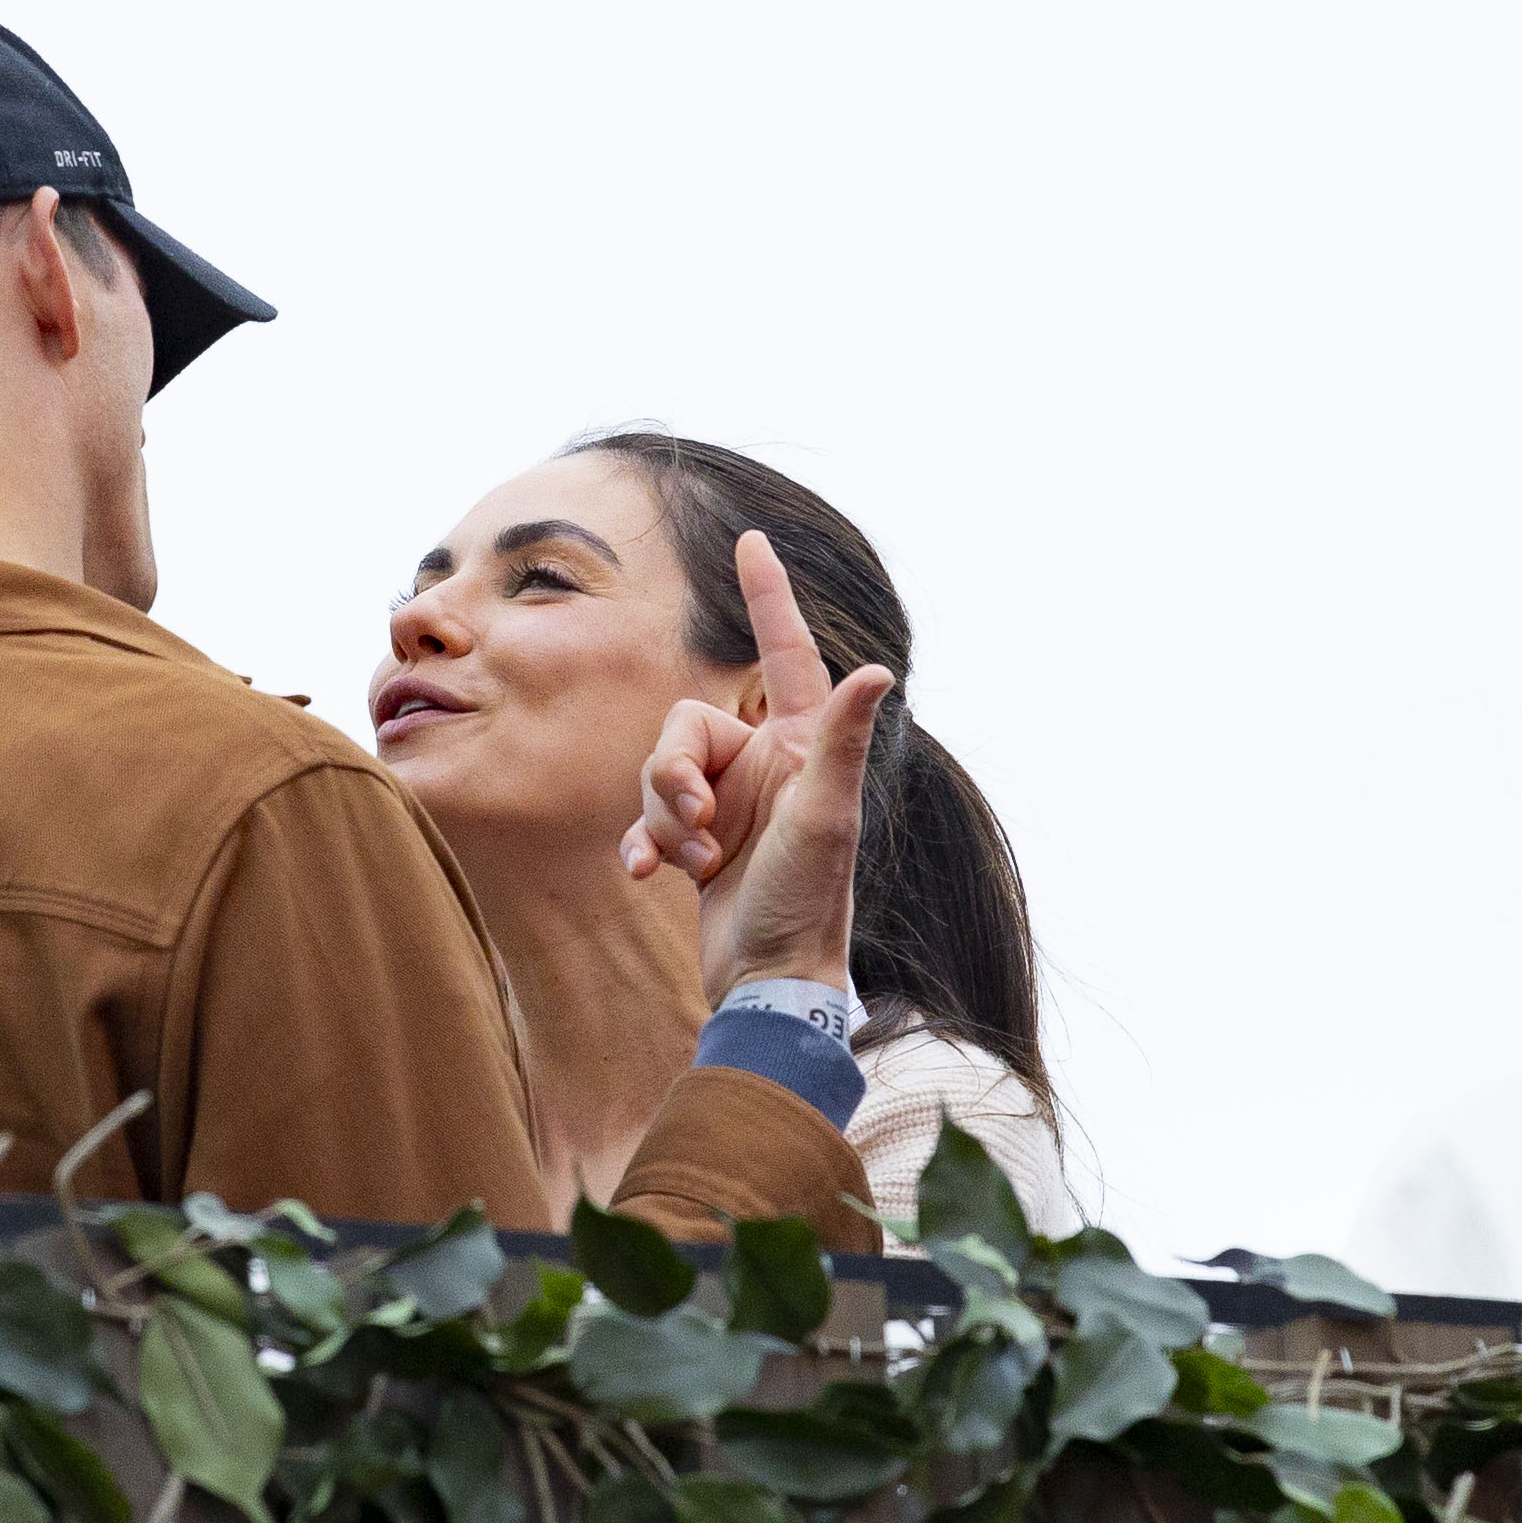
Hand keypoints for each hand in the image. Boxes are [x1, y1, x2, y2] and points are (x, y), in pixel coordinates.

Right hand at [618, 531, 894, 1006]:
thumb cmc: (807, 899)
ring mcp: (728, 803)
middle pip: (684, 726)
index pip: (782, 650)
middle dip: (674, 773)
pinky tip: (648, 876)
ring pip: (659, 772)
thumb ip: (842, 740)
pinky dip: (643, 843)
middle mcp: (763, 765)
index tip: (751, 540)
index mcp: (798, 745)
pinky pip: (646, 820)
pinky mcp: (697, 842)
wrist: (769, 982)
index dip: (767, 594)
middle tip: (697, 823)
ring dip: (665, 818)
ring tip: (695, 861)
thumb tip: (878, 670)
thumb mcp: (825, 815)